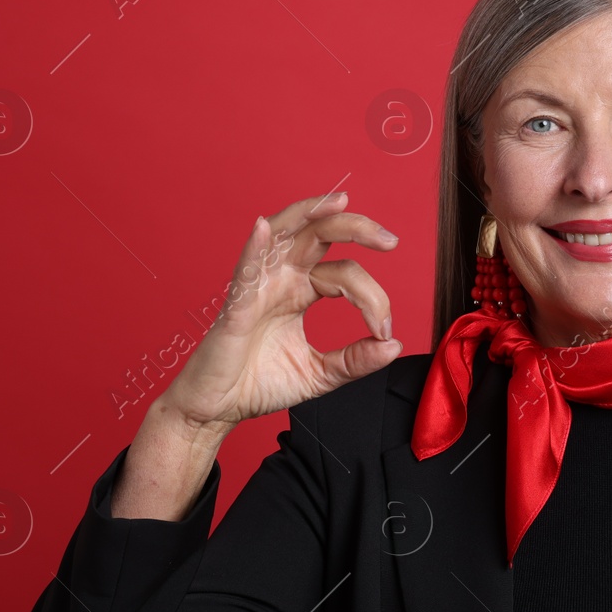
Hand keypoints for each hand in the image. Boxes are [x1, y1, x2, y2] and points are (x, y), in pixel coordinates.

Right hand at [159, 191, 403, 431]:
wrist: (218, 409)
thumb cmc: (259, 385)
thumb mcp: (321, 374)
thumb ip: (356, 360)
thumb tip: (393, 345)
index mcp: (301, 290)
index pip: (345, 273)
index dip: (373, 298)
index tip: (385, 331)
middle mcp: (281, 279)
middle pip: (320, 234)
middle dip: (356, 228)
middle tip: (390, 240)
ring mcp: (257, 287)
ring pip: (283, 233)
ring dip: (310, 212)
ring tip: (340, 202)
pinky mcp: (235, 306)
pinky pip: (244, 270)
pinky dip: (254, 247)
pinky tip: (263, 227)